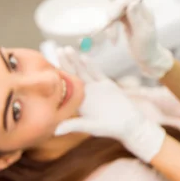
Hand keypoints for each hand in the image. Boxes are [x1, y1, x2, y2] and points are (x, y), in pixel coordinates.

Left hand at [54, 47, 165, 161]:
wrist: (130, 123)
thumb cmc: (110, 128)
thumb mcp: (91, 126)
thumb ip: (75, 125)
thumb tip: (55, 131)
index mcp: (78, 102)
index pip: (66, 87)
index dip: (59, 75)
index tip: (49, 66)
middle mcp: (85, 93)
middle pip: (74, 75)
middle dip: (66, 63)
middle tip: (57, 50)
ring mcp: (96, 87)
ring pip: (84, 71)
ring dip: (76, 60)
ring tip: (67, 49)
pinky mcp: (107, 84)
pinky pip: (97, 73)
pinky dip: (91, 65)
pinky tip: (84, 57)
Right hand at [106, 0, 173, 78]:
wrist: (148, 59)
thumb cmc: (148, 48)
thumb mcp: (143, 34)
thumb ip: (137, 18)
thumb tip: (132, 2)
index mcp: (145, 11)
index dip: (118, 4)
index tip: (112, 18)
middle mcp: (137, 10)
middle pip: (118, 3)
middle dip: (111, 17)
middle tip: (110, 33)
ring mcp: (130, 15)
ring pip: (113, 12)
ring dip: (110, 26)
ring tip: (113, 41)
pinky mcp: (124, 22)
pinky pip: (112, 20)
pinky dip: (110, 29)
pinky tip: (113, 40)